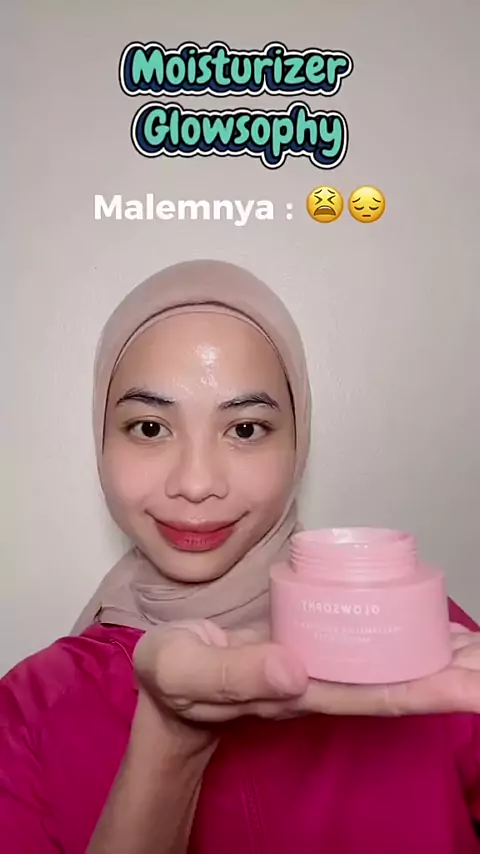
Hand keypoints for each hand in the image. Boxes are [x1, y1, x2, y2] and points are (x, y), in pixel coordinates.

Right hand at [133, 620, 479, 729]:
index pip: (373, 695)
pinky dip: (400, 634)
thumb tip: (295, 668)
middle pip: (395, 684)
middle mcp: (317, 683)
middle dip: (449, 676)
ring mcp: (316, 665)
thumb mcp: (186, 673)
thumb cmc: (172, 677)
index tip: (473, 685)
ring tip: (479, 649)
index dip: (427, 689)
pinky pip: (364, 641)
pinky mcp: (310, 642)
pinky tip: (423, 625)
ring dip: (436, 658)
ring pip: (385, 664)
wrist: (168, 679)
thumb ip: (234, 673)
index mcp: (294, 692)